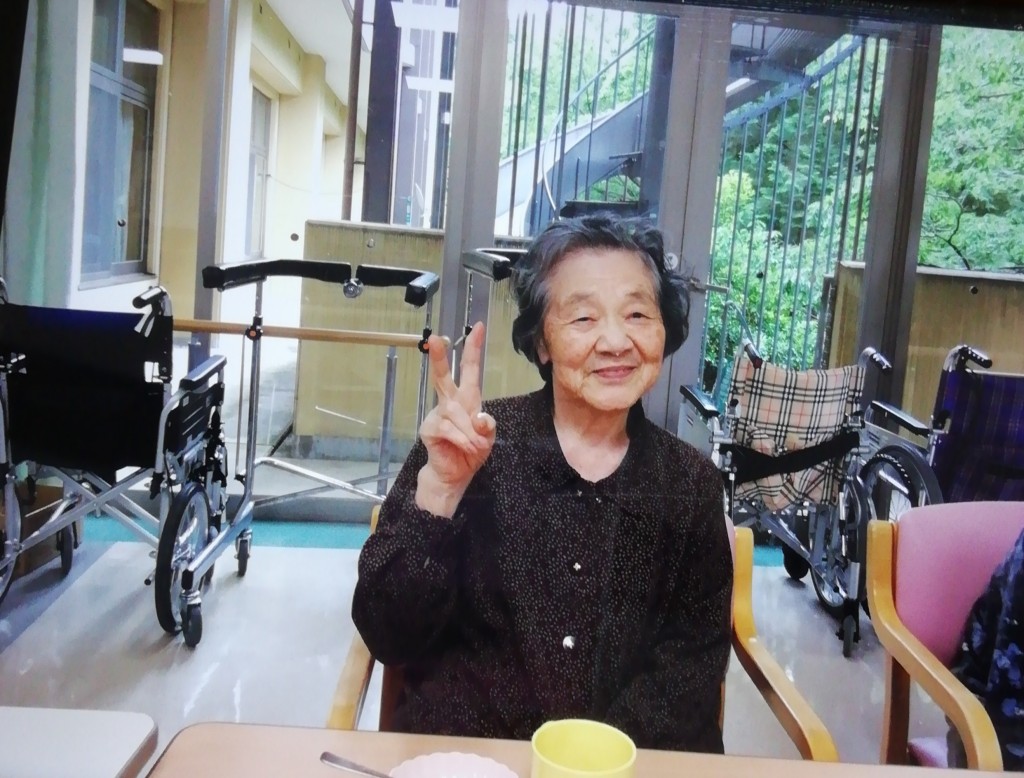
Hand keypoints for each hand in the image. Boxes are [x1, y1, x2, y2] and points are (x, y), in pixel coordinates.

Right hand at [415, 322, 495, 516]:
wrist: (454, 474)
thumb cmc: (471, 452)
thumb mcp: (487, 438)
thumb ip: (486, 426)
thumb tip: (480, 418)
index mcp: (466, 399)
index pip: (469, 370)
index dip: (473, 349)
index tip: (477, 326)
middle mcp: (450, 402)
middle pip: (443, 376)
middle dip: (439, 358)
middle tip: (436, 338)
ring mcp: (437, 414)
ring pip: (458, 414)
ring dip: (471, 434)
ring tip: (476, 446)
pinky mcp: (430, 428)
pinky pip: (451, 429)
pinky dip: (464, 440)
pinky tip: (466, 448)